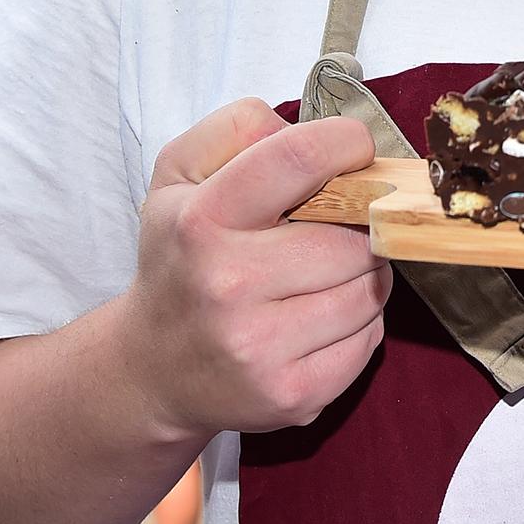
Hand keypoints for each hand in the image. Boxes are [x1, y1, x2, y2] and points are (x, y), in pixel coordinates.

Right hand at [115, 100, 389, 437]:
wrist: (154, 368)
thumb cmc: (180, 257)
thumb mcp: (178, 176)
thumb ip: (235, 129)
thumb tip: (304, 129)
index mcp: (200, 221)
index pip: (296, 159)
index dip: (344, 144)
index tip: (354, 147)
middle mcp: (227, 286)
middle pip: (351, 236)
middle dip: (357, 224)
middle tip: (337, 226)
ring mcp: (261, 349)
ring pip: (370, 289)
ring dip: (363, 274)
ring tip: (324, 272)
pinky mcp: (293, 395)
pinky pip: (369, 340)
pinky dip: (359, 323)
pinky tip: (319, 317)